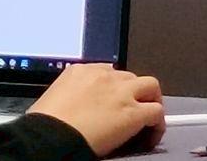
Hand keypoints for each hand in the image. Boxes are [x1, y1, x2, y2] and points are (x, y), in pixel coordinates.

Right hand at [25, 63, 164, 155]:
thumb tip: (78, 104)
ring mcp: (121, 92)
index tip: (114, 98)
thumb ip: (72, 93)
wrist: (54, 134)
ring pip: (151, 86)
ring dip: (151, 100)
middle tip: (132, 108)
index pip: (107, 70)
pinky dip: (158, 124)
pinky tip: (150, 136)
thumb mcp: (55, 95)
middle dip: (134, 91)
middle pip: (130, 76)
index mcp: (81, 70)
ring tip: (148, 119)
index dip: (114, 86)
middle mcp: (104, 76)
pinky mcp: (133, 112)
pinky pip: (157, 112)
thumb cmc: (49, 121)